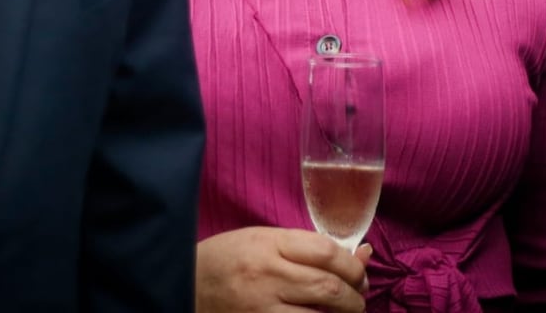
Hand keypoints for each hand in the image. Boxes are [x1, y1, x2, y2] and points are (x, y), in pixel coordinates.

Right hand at [196, 227, 369, 311]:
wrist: (184, 284)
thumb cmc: (226, 258)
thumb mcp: (263, 239)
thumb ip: (307, 247)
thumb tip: (362, 254)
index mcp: (268, 243)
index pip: (326, 252)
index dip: (352, 264)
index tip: (358, 271)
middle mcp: (268, 275)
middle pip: (329, 287)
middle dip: (355, 295)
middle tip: (357, 297)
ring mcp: (263, 308)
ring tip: (345, 312)